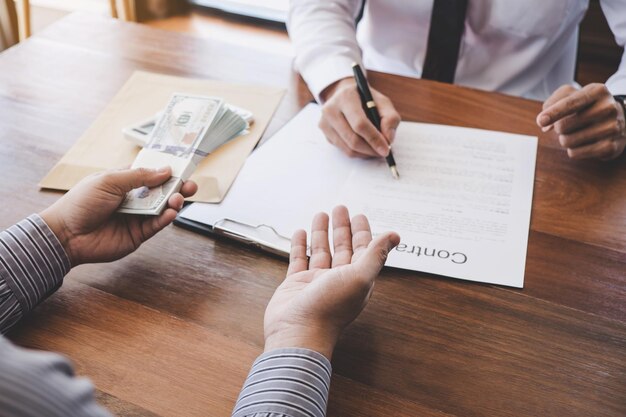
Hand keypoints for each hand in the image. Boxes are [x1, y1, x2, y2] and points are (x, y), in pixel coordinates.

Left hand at [40, 167, 197, 265]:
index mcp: (124, 181)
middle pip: (161, 191)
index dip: (166, 171)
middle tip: (190, 186)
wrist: (66, 235)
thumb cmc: (81, 204)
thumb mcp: (109, 180)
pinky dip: (165, 218)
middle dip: (177, 188)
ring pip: (162, 208)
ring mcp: (136, 217)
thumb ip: (139, 176)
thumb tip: (165, 170)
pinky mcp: (138, 234)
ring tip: (177, 199)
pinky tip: (170, 213)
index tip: (182, 168)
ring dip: (173, 202)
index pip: (151, 173)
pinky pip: (156, 225)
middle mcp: (132, 198)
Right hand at [263, 206, 399, 359]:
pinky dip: (300, 245)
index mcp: (356, 279)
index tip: (359, 215)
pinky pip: (299, 260)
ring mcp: (316, 282)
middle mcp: (337, 280)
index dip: (362, 232)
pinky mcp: (295, 284)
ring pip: (320, 250)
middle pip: (342, 247)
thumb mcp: (360, 277)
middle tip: (340, 208)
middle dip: (342, 227)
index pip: (363, 250)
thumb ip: (376, 254)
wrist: (298, 332)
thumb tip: (395, 236)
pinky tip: (300, 232)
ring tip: (320, 214)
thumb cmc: (329, 309)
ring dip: (321, 232)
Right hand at [319, 77, 400, 157]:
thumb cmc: (366, 100)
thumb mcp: (383, 102)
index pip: (360, 124)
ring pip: (348, 148)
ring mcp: (325, 123)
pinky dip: (358, 152)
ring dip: (366, 153)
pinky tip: (366, 147)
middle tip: (383, 152)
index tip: (386, 149)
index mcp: (346, 97)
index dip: (374, 139)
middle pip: (353, 139)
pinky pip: (344, 150)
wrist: (345, 96)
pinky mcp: (325, 134)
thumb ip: (390, 118)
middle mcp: (331, 109)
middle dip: (371, 149)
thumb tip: (388, 139)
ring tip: (376, 149)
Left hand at [536, 83, 625, 159]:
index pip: (571, 103)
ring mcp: (612, 128)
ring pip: (567, 141)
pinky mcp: (610, 146)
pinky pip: (574, 153)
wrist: (619, 118)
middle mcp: (607, 108)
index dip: (554, 112)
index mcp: (597, 91)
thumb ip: (552, 102)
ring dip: (564, 139)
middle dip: (558, 128)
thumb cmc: (587, 106)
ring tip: (576, 133)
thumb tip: (543, 123)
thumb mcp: (572, 95)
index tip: (540, 120)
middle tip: (567, 125)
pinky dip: (572, 150)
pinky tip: (583, 143)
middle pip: (563, 126)